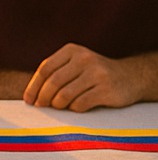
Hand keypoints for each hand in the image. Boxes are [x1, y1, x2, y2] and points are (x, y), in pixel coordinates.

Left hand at [23, 43, 141, 111]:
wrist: (130, 77)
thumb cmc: (94, 74)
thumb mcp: (75, 65)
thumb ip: (55, 73)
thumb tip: (30, 96)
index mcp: (72, 50)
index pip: (45, 68)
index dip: (34, 86)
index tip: (29, 100)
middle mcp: (84, 59)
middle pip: (53, 81)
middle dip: (43, 97)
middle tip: (42, 106)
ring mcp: (97, 73)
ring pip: (65, 94)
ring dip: (58, 104)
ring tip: (59, 106)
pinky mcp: (107, 89)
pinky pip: (80, 103)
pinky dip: (73, 108)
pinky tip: (75, 107)